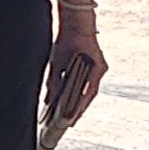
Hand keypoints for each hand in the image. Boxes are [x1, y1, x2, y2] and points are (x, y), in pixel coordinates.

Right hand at [43, 3, 108, 139]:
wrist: (74, 26)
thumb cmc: (66, 43)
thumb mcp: (56, 66)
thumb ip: (53, 83)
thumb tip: (48, 100)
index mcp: (82, 72)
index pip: (78, 93)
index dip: (72, 107)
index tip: (66, 119)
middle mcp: (93, 72)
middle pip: (85, 95)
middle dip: (77, 110)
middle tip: (70, 123)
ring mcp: (98, 70)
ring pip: (90, 92)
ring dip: (82, 105)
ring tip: (74, 118)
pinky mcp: (100, 66)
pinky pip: (93, 84)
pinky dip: (86, 94)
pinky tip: (80, 103)